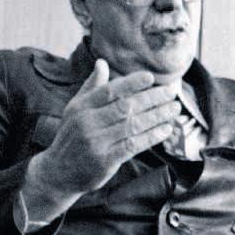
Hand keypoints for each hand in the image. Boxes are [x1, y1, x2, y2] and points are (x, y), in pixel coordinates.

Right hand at [32, 58, 179, 198]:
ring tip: (175, 109)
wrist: (59, 172)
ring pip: (133, 125)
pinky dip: (152, 136)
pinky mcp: (105, 160)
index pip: (110, 91)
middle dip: (152, 98)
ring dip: (158, 116)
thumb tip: (102, 63)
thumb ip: (91, 87)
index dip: (132, 83)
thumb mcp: (75, 110)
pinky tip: (166, 130)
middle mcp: (88, 123)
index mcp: (81, 107)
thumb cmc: (71, 137)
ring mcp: (96, 142)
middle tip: (172, 92)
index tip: (151, 77)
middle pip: (126, 107)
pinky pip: (134, 145)